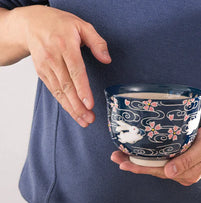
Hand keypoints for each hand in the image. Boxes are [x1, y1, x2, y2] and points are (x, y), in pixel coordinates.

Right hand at [16, 5, 110, 126]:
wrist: (32, 23)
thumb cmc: (60, 24)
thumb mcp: (82, 26)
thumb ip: (97, 42)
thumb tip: (107, 59)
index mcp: (65, 45)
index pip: (75, 71)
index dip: (82, 89)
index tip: (90, 103)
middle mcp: (53, 57)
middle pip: (67, 85)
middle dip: (78, 105)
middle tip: (89, 119)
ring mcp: (46, 66)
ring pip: (59, 91)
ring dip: (72, 108)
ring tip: (83, 120)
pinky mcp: (42, 73)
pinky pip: (53, 91)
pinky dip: (63, 103)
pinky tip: (73, 112)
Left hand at [111, 122, 200, 185]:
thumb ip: (188, 160)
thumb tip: (168, 173)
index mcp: (187, 174)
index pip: (158, 171)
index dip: (140, 168)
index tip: (123, 164)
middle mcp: (181, 174)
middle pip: (153, 170)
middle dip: (133, 165)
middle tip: (115, 157)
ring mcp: (180, 168)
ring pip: (155, 166)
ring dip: (137, 161)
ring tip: (120, 155)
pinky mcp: (180, 161)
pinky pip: (160, 161)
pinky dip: (147, 157)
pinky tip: (137, 153)